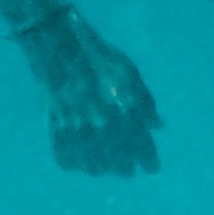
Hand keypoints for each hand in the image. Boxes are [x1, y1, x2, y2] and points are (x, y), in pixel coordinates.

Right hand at [22, 12, 160, 176]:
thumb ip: (145, 103)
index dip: (149, 162)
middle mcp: (104, 125)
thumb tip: (158, 126)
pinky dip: (75, 162)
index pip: (143, 149)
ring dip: (101, 167)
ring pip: (94, 168)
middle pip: (120, 166)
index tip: (150, 167)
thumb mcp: (130, 73)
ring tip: (103, 163)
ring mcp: (78, 129)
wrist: (59, 45)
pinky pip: (67, 161)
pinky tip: (80, 156)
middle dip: (126, 167)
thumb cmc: (100, 57)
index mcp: (126, 110)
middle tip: (127, 167)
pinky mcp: (55, 129)